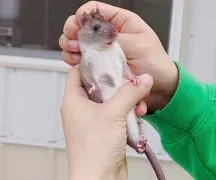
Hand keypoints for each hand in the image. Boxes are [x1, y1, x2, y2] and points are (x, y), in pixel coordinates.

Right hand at [59, 1, 178, 112]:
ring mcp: (102, 50)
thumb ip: (115, 39)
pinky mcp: (99, 65)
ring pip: (77, 42)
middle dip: (72, 32)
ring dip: (71, 47)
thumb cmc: (156, 64)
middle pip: (81, 26)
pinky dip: (74, 61)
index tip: (78, 26)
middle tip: (73, 42)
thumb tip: (93, 36)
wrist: (161, 87)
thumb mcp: (138, 46)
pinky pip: (81, 60)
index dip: (83, 16)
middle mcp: (109, 35)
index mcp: (121, 23)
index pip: (94, 10)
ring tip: (75, 54)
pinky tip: (78, 64)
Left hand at [60, 65, 152, 179]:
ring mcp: (94, 121)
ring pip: (111, 101)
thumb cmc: (92, 152)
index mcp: (73, 101)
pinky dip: (128, 114)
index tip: (107, 56)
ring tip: (137, 102)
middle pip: (99, 86)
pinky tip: (136, 116)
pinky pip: (118, 116)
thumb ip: (129, 93)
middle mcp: (82, 110)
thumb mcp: (113, 114)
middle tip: (129, 79)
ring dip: (126, 100)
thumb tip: (142, 80)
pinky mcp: (106, 131)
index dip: (91, 62)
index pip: (78, 72)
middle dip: (117, 83)